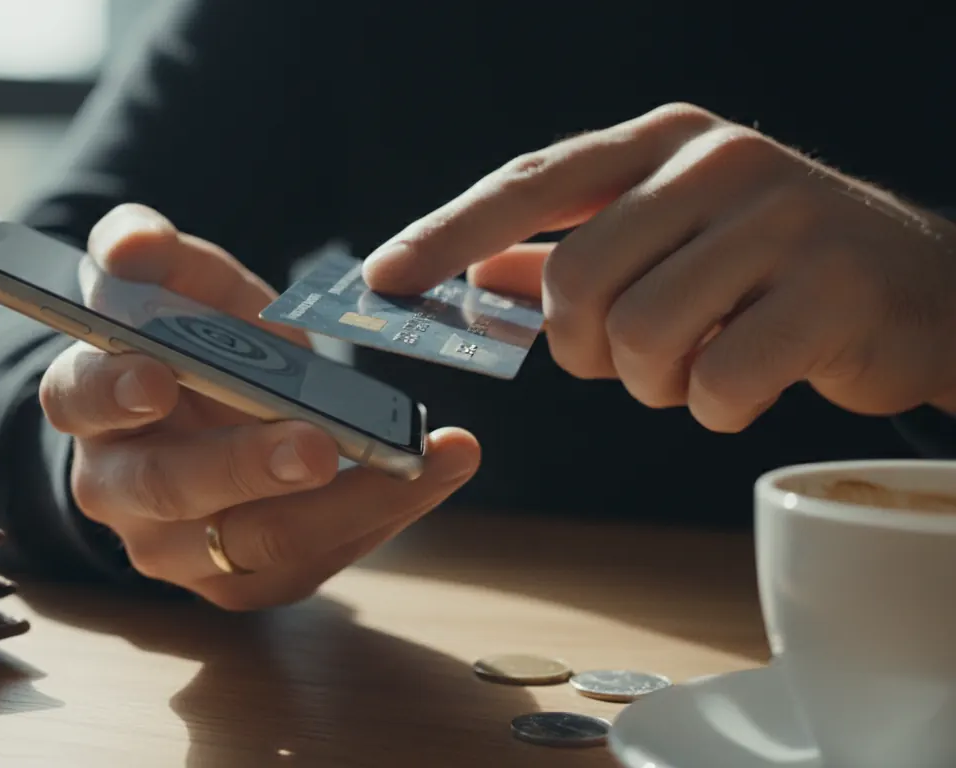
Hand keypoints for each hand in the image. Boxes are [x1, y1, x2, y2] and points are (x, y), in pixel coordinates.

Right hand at [40, 204, 479, 609]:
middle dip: (244, 466)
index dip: (113, 390)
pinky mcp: (238, 582)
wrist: (214, 416)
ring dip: (344, 504)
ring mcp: (174, 549)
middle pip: (169, 487)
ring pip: (254, 542)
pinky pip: (311, 561)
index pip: (79, 398)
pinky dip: (382, 514)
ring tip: (417, 461)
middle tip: (315, 446)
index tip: (157, 377)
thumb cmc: (192, 344)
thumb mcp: (180, 285)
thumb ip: (153, 251)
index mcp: (89, 402)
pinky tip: (436, 471)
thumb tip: (134, 244)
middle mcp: (118, 488)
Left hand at [363, 102, 955, 428]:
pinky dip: (713, 406)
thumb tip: (479, 276)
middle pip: (579, 278)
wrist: (918, 291)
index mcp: (662, 143)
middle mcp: (717, 164)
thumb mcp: (669, 242)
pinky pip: (719, 380)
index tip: (383, 278)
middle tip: (619, 358)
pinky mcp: (831, 290)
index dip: (448, 233)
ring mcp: (781, 220)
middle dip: (581, 345)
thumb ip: (574, 253)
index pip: (530, 183)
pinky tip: (742, 385)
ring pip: (642, 335)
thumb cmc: (768, 270)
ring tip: (694, 366)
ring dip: (653, 381)